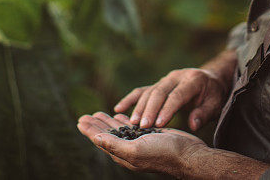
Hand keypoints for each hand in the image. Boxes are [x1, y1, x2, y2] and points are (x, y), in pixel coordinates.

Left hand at [77, 112, 208, 176]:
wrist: (189, 155)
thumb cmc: (164, 154)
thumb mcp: (136, 150)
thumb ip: (115, 145)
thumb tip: (95, 139)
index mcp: (123, 154)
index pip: (102, 140)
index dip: (90, 131)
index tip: (80, 120)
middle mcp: (130, 150)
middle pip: (108, 135)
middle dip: (96, 125)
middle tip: (84, 116)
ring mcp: (140, 143)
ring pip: (119, 130)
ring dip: (108, 122)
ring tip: (98, 114)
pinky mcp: (150, 136)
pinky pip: (132, 127)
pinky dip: (123, 120)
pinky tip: (120, 116)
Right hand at [114, 68, 228, 130]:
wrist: (210, 80)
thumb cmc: (213, 96)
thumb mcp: (215, 104)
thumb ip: (204, 114)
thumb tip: (193, 125)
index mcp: (193, 80)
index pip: (178, 95)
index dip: (168, 109)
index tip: (159, 124)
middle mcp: (177, 76)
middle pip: (160, 92)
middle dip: (150, 109)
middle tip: (142, 126)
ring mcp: (166, 78)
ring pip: (149, 91)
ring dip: (139, 107)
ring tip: (132, 123)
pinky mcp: (158, 83)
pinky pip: (142, 90)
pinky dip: (131, 99)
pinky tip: (118, 108)